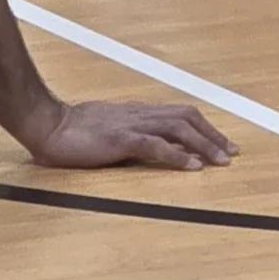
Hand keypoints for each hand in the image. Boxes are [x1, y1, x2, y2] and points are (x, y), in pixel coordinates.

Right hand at [22, 99, 236, 171]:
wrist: (46, 124)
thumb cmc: (71, 129)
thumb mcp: (108, 129)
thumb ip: (132, 136)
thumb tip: (157, 149)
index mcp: (135, 112)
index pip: (178, 114)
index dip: (203, 127)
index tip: (221, 144)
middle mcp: (138, 113)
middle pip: (186, 117)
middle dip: (212, 134)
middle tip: (232, 153)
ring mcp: (130, 124)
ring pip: (177, 128)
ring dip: (203, 145)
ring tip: (221, 161)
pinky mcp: (120, 139)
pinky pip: (156, 145)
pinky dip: (178, 156)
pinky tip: (192, 167)